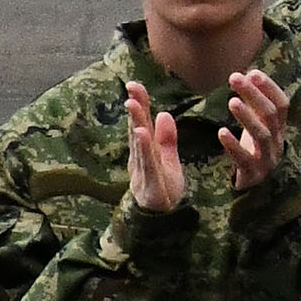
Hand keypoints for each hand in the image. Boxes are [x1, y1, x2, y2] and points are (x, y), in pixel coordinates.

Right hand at [120, 80, 190, 212]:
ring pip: (139, 143)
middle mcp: (141, 156)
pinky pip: (147, 163)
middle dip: (135, 107)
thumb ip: (166, 138)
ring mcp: (143, 169)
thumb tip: (164, 113)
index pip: (142, 123)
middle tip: (132, 86)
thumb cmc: (163, 186)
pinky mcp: (149, 182)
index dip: (140, 104)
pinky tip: (142, 133)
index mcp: (146, 149)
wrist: (160, 217)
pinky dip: (144, 148)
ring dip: (136, 123)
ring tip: (133, 104)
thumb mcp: (168, 159)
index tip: (136, 84)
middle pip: (137, 128)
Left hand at [219, 69, 289, 188]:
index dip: (270, 88)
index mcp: (278, 129)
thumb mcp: (260, 126)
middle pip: (270, 115)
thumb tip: (250, 73)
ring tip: (231, 101)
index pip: (281, 104)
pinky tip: (221, 132)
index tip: (253, 72)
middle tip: (235, 78)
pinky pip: (245, 159)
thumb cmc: (256, 150)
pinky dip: (234, 146)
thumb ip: (256, 104)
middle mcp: (276, 141)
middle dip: (254, 95)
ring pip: (261, 135)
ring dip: (247, 117)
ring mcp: (266, 158)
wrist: (259, 188)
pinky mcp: (253, 173)